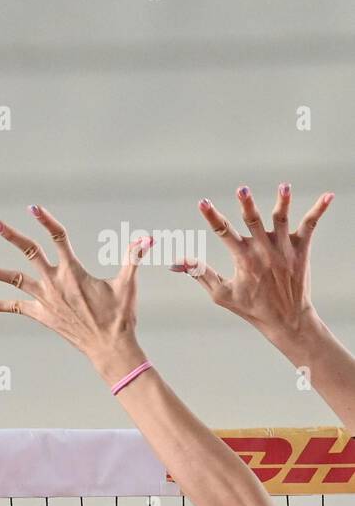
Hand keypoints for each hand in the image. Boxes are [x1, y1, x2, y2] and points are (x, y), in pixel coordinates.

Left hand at [0, 206, 151, 382]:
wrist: (108, 347)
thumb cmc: (119, 315)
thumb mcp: (127, 284)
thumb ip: (133, 257)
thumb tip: (147, 238)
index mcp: (73, 271)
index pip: (58, 238)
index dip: (46, 221)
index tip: (33, 208)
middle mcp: (54, 282)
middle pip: (28, 253)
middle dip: (11, 236)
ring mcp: (44, 299)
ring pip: (13, 280)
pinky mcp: (39, 315)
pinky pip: (13, 309)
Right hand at [173, 185, 333, 344]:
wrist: (287, 319)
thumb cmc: (251, 307)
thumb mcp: (221, 293)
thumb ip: (199, 273)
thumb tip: (176, 262)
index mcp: (243, 260)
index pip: (223, 233)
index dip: (211, 217)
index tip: (202, 202)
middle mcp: (264, 251)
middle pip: (253, 222)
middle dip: (247, 205)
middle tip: (242, 189)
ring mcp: (284, 249)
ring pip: (282, 219)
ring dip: (282, 202)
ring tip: (283, 186)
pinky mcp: (301, 249)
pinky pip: (310, 226)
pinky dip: (318, 210)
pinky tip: (328, 196)